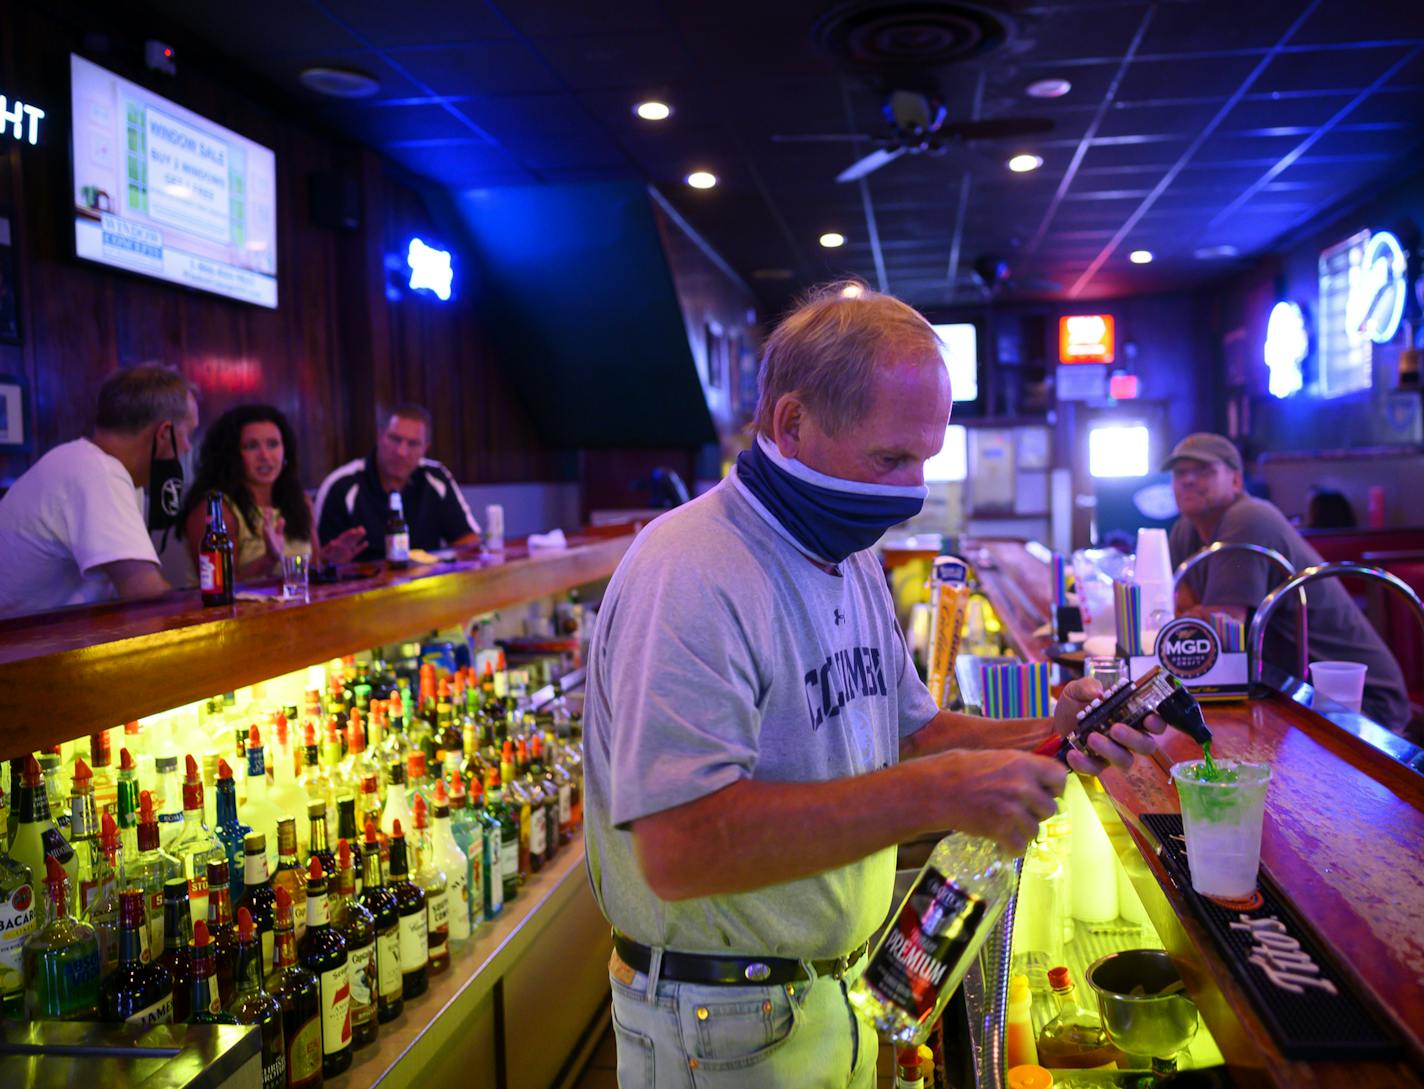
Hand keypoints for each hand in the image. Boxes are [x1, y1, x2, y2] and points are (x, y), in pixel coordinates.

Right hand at [262, 512, 286, 561]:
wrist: (275, 556)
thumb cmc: (276, 545)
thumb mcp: (279, 534)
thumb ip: (280, 527)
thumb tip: (281, 518)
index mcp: (270, 531)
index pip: (269, 521)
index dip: (268, 514)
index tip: (268, 507)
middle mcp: (268, 534)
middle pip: (267, 523)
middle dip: (267, 516)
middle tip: (267, 508)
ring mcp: (268, 539)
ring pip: (266, 530)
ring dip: (266, 523)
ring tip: (266, 517)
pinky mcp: (270, 544)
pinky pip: (268, 538)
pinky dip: (267, 534)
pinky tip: (266, 529)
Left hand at [322, 526, 366, 565]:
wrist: (326, 565)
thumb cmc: (324, 558)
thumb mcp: (324, 553)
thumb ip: (329, 548)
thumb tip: (333, 542)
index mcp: (337, 543)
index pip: (344, 537)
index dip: (349, 534)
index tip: (354, 530)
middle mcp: (343, 545)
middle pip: (350, 538)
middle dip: (355, 533)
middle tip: (361, 528)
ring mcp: (347, 550)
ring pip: (354, 542)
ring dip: (359, 537)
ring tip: (364, 531)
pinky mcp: (350, 556)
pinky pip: (357, 550)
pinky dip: (361, 547)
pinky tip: (366, 543)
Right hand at [928, 750, 1067, 855]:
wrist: (934, 789)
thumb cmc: (957, 768)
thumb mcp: (994, 757)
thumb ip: (1018, 768)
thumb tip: (1036, 780)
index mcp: (1022, 763)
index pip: (1059, 777)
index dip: (1054, 787)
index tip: (1044, 792)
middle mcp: (1022, 786)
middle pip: (1050, 808)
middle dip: (1037, 812)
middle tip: (1020, 811)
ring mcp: (1012, 809)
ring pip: (1035, 830)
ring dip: (1023, 831)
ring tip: (1006, 826)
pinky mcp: (1000, 830)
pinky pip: (1019, 846)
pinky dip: (1011, 847)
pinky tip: (1001, 840)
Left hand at [1053, 676, 1163, 775]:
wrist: (1053, 724)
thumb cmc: (1074, 706)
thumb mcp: (1078, 690)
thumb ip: (1087, 686)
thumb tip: (1097, 691)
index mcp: (1131, 716)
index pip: (1155, 723)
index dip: (1157, 723)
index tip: (1149, 719)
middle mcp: (1128, 738)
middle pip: (1146, 746)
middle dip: (1134, 739)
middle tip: (1116, 729)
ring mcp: (1113, 753)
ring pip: (1125, 760)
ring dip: (1110, 750)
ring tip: (1092, 737)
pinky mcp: (1096, 765)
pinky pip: (1096, 769)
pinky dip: (1085, 763)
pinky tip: (1073, 753)